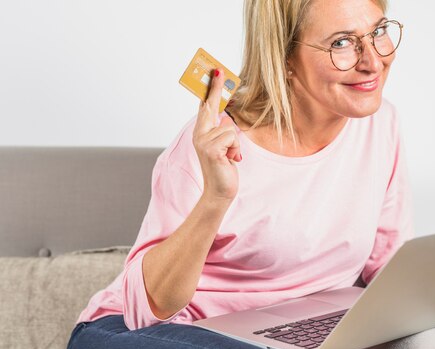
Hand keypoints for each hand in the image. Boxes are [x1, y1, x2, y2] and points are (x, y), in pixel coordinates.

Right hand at [192, 68, 240, 202]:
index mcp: (201, 133)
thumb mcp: (224, 147)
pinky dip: (235, 149)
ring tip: (230, 157)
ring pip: (229, 128)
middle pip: (210, 106)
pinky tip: (231, 160)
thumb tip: (225, 119)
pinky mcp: (211, 149)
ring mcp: (203, 141)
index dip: (209, 90)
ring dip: (235, 144)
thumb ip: (221, 132)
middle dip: (215, 88)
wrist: (220, 192)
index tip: (214, 72)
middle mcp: (199, 134)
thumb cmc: (223, 169)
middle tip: (219, 70)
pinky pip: (231, 137)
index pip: (205, 107)